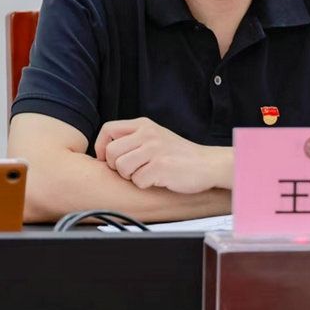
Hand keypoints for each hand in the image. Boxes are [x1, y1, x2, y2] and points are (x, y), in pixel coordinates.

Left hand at [93, 117, 230, 193]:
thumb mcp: (156, 137)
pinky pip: (137, 181)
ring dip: (130, 176)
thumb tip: (104, 152)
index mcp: (144, 125)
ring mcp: (154, 150)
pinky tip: (158, 179)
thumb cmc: (180, 155)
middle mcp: (147, 134)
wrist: (207, 164)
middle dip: (116, 166)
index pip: (108, 129)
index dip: (101, 147)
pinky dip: (145, 185)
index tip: (106, 159)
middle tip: (130, 171)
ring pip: (121, 167)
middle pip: (111, 152)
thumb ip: (133, 139)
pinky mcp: (160, 167)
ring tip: (146, 174)